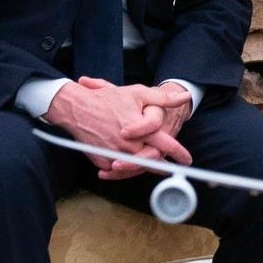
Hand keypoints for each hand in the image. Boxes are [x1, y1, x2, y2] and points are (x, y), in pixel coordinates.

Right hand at [45, 77, 191, 179]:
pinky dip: (125, 168)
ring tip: (155, 167)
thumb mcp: (138, 93)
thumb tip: (185, 96)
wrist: (77, 109)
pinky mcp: (102, 161)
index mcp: (142, 131)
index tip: (186, 161)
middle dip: (162, 165)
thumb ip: (164, 98)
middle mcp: (130, 146)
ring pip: (136, 167)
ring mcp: (115, 156)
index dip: (179, 153)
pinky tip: (132, 165)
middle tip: (171, 167)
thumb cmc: (108, 99)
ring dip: (145, 167)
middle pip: (152, 161)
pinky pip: (118, 169)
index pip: (166, 145)